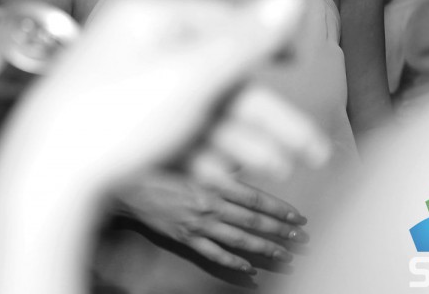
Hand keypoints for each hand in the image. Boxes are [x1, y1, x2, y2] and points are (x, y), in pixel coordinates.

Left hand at [0, 0, 330, 193]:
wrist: (43, 180)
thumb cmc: (111, 118)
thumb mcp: (191, 75)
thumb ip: (245, 40)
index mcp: (146, 16)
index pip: (221, 21)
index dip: (266, 45)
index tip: (301, 65)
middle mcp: (133, 45)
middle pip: (215, 75)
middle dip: (265, 116)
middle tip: (310, 150)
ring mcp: (121, 88)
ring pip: (196, 110)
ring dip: (242, 140)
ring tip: (280, 171)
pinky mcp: (113, 127)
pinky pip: (167, 133)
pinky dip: (200, 152)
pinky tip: (224, 176)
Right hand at [113, 170, 306, 274]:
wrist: (128, 187)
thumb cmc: (160, 166)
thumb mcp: (192, 158)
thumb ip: (219, 165)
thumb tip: (246, 165)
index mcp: (212, 183)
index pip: (254, 198)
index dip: (278, 208)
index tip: (297, 215)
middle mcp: (209, 205)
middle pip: (252, 221)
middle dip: (279, 230)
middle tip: (300, 238)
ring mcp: (198, 225)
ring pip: (238, 240)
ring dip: (264, 248)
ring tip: (284, 255)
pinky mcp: (186, 239)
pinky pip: (214, 254)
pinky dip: (233, 262)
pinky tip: (250, 269)